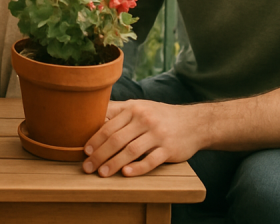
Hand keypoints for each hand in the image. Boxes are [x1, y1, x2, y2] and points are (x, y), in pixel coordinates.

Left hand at [82, 100, 203, 177]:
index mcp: (134, 109)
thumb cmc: (160, 116)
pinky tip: (126, 173)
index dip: (95, 139)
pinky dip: (138, 167)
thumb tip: (93, 115)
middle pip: (116, 139)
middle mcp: (145, 120)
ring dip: (114, 163)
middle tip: (88, 167)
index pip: (109, 125)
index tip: (85, 152)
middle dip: (99, 154)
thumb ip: (118, 111)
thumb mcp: (139, 106)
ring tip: (102, 173)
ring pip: (131, 150)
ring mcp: (158, 135)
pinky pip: (152, 160)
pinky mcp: (169, 149)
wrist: (194, 123)